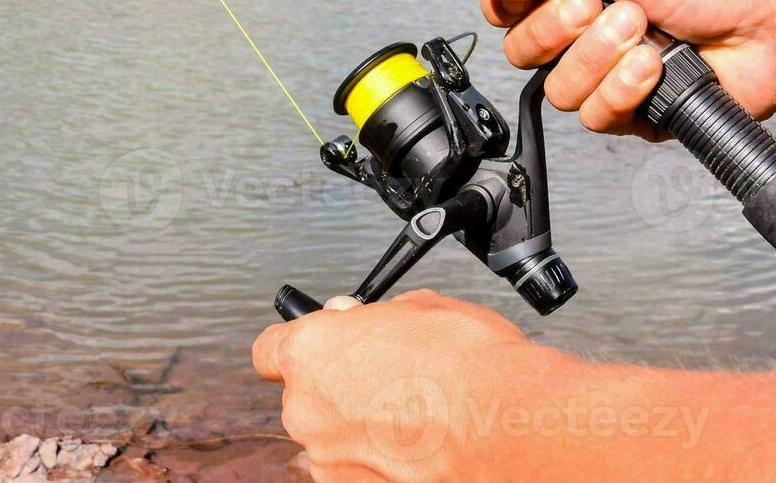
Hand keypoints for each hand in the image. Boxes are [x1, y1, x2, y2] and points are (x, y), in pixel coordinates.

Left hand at [252, 290, 570, 480]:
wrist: (506, 432)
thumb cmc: (470, 367)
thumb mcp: (422, 308)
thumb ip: (373, 317)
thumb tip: (359, 317)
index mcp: (310, 353)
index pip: (269, 349)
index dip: (298, 345)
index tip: (323, 343)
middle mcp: (307, 410)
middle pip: (306, 397)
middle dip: (339, 387)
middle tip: (389, 379)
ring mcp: (330, 462)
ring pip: (333, 440)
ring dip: (361, 430)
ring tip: (416, 421)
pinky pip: (357, 471)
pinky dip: (379, 464)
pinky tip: (420, 452)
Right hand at [473, 0, 775, 138]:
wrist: (773, 31)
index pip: (508, 8)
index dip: (507, 6)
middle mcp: (582, 37)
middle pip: (522, 50)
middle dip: (563, 27)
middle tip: (606, 5)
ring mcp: (603, 78)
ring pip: (556, 88)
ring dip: (600, 58)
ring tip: (645, 34)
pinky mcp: (628, 115)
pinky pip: (595, 116)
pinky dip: (623, 89)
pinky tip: (654, 68)